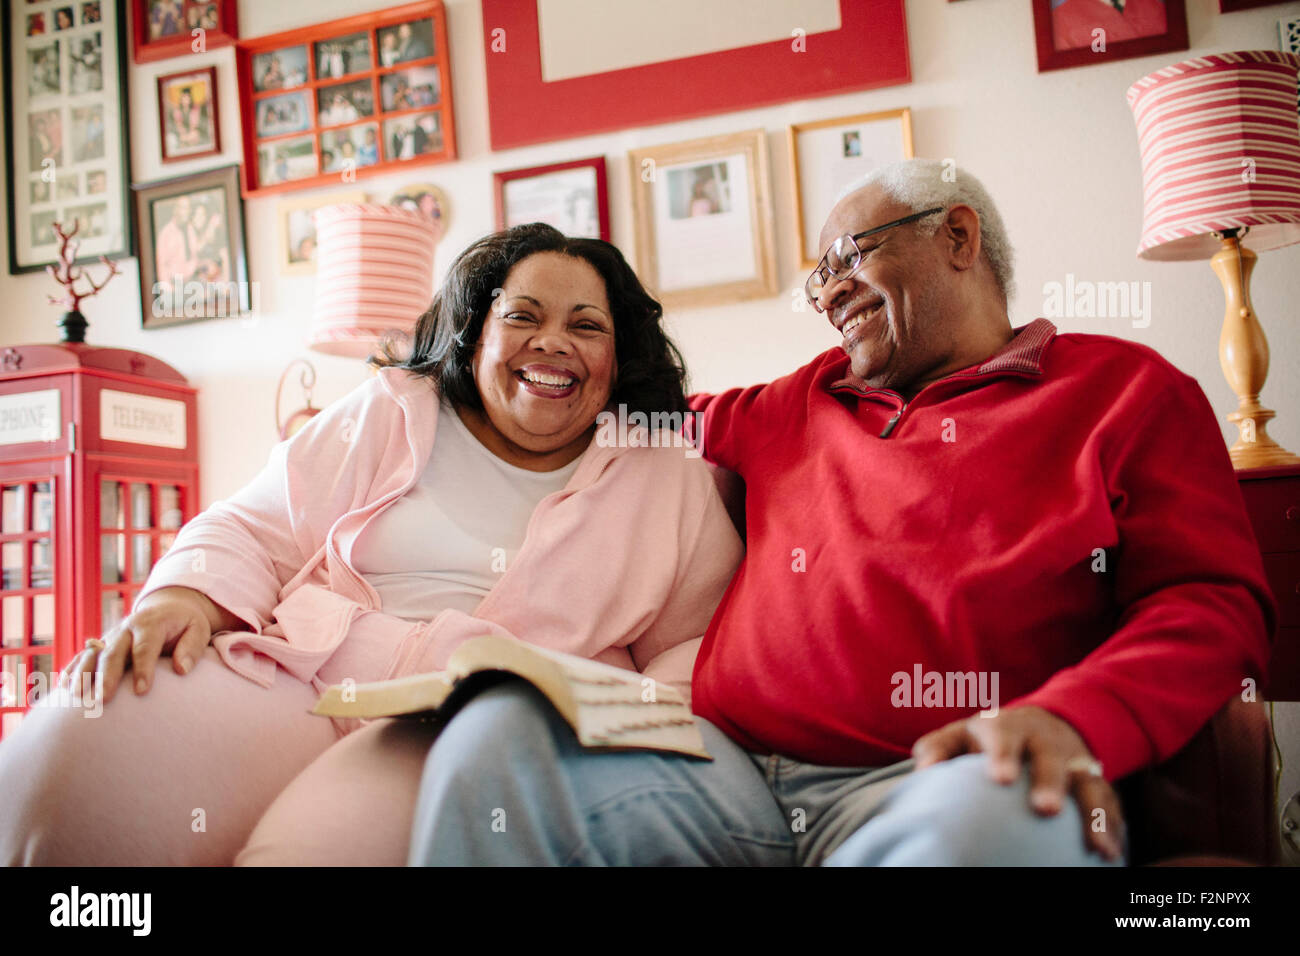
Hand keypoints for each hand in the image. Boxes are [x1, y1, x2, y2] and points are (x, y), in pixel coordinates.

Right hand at [56, 586, 230, 704]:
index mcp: (150, 623)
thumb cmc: (186, 625)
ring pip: (92, 654)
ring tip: (77, 697)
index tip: (141, 692)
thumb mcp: (198, 630)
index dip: (143, 669)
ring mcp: (110, 636)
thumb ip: (192, 648)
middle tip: (102, 700)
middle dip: (106, 677)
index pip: (145, 647)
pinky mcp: (102, 644)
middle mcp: (126, 629)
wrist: (169, 608)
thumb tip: (182, 670)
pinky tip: (64, 688)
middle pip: (113, 653)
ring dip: (83, 675)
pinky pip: (83, 656)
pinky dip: (73, 670)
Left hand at [912, 705, 1123, 861]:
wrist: (1042, 722)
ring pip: (1087, 782)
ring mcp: (1073, 760)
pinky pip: (1108, 802)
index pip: (1003, 735)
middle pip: (1049, 758)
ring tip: (1095, 844)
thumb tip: (921, 771)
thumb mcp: (962, 735)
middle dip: (1049, 782)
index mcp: (1007, 727)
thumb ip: (938, 748)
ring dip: (1093, 812)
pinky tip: (1111, 852)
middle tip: (1046, 809)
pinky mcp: (1093, 779)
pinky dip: (1112, 826)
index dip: (1002, 754)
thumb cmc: (990, 739)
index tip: (1000, 778)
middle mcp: (1044, 741)